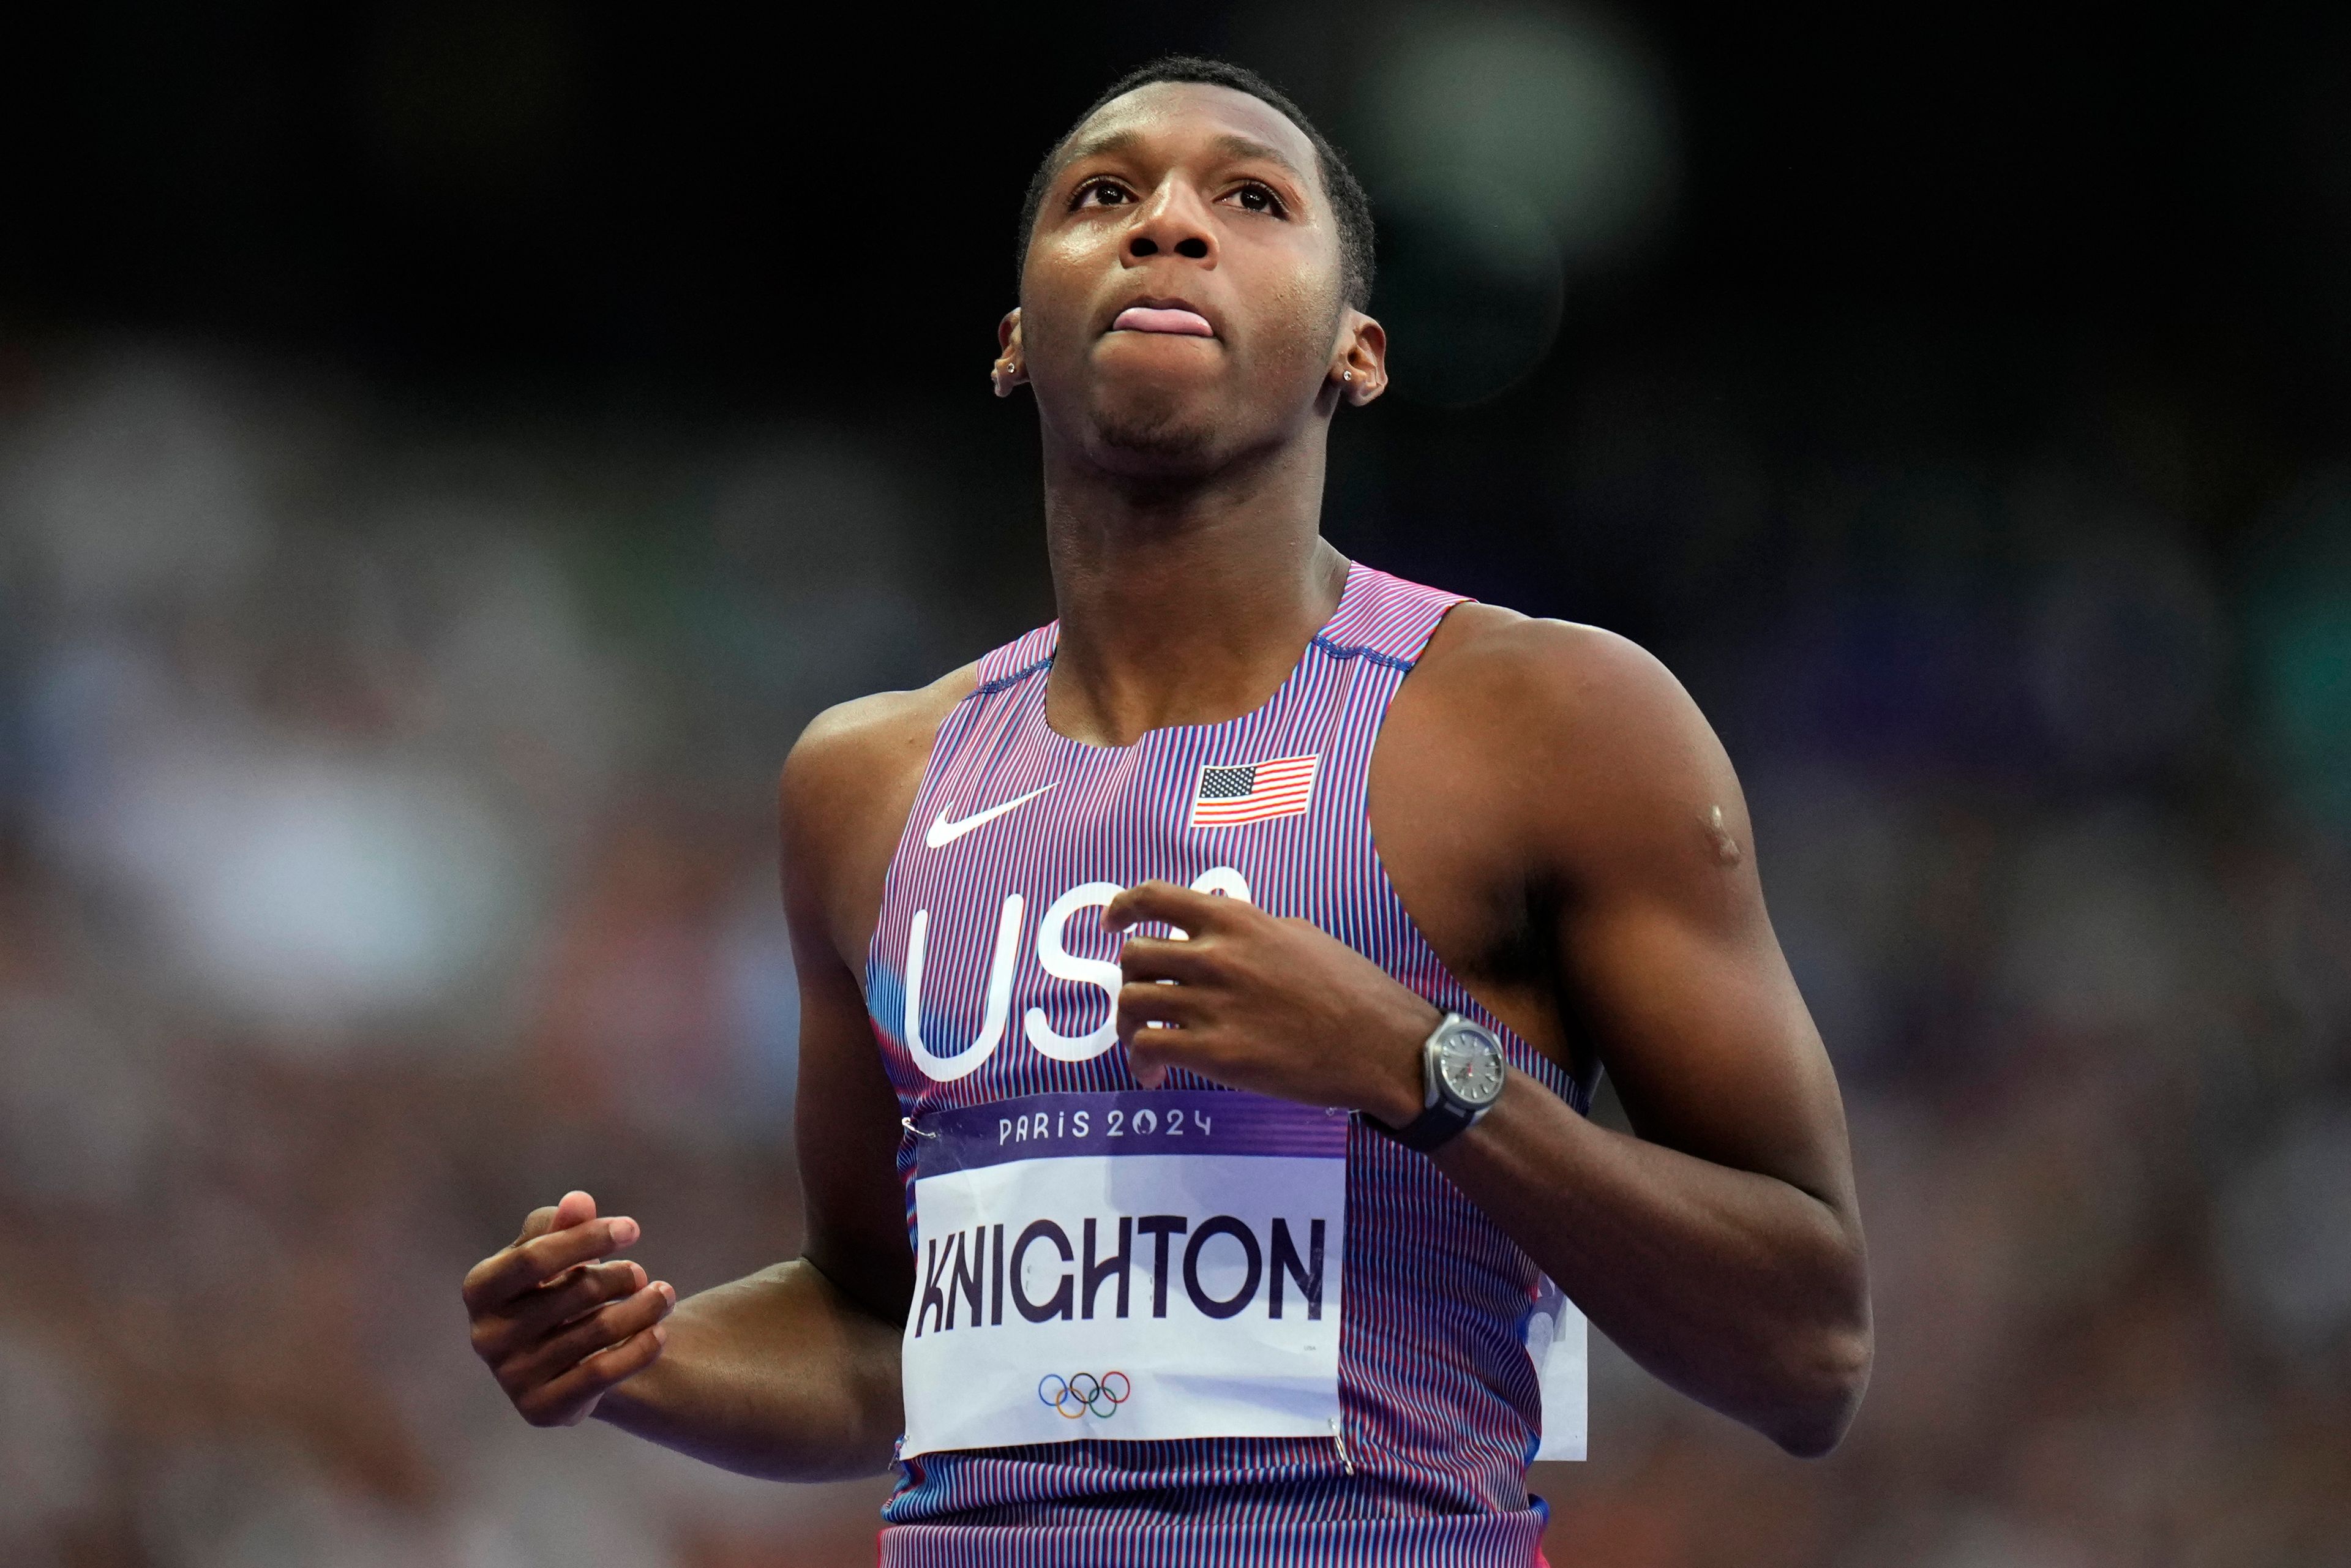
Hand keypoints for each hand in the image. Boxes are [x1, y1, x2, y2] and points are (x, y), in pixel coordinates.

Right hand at [463, 1190, 675, 1426]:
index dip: (587, 1238)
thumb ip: (563, 1224)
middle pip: (575, 1292)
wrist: (564, 1360)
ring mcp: (511, 1377)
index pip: (534, 1257)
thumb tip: (579, 1202)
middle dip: (621, 1276)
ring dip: (643, 1308)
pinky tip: (659, 1332)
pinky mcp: (540, 1409)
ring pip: (597, 1332)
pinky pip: (602, 1374)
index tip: (632, 1229)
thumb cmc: (557, 1290)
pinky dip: (639, 1349)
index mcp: (481, 1289)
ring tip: (664, 1296)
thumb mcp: (556, 1253)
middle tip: (642, 1274)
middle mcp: (486, 1336)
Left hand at [1104, 881, 1438, 1122]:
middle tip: (1144, 1000)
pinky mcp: (1215, 1054)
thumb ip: (1250, 932)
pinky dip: (1140, 1061)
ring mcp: (1212, 1005)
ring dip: (1128, 1024)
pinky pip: (1148, 1047)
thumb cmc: (1351, 990)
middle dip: (1131, 978)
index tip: (1113, 923)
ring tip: (1143, 1044)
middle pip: (1134, 956)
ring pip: (1132, 1003)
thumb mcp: (1300, 936)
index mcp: (1237, 921)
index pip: (1155, 898)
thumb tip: (1218, 937)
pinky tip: (1154, 1075)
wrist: (1381, 1046)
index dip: (1124, 908)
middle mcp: (1217, 957)